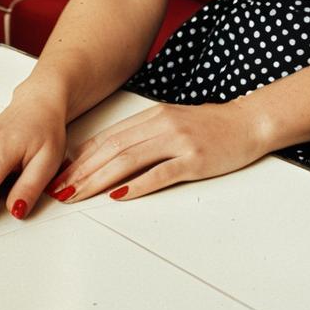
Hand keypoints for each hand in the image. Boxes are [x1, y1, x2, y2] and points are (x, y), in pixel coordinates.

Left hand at [49, 99, 265, 202]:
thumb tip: (109, 155)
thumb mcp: (173, 121)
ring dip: (99, 179)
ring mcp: (179, 141)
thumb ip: (144, 134)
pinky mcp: (195, 159)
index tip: (61, 173)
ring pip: (130, 160)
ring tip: (79, 194)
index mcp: (154, 114)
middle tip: (61, 189)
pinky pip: (161, 173)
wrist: (248, 122)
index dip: (81, 156)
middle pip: (114, 149)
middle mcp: (163, 124)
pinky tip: (120, 195)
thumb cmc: (211, 125)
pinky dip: (138, 185)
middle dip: (83, 171)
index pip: (109, 137)